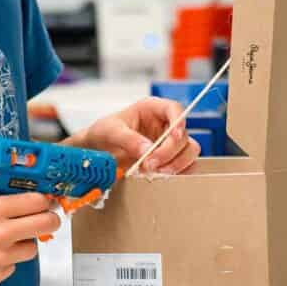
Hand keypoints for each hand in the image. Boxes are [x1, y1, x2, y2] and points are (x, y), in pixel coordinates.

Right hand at [0, 173, 59, 285]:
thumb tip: (11, 178)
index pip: (38, 202)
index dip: (45, 199)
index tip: (45, 199)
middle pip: (47, 225)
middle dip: (50, 218)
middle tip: (43, 216)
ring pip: (32, 248)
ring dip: (26, 240)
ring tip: (8, 235)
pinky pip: (13, 266)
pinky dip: (7, 258)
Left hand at [77, 98, 201, 174]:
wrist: (97, 150)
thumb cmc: (103, 133)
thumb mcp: (111, 131)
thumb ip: (129, 139)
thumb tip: (148, 151)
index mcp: (152, 109)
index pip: (174, 109)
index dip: (179, 121)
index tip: (174, 136)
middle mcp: (164, 124)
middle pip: (183, 135)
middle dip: (170, 152)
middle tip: (151, 164)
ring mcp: (168, 142)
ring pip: (189, 151)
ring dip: (177, 164)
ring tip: (157, 172)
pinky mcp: (169, 159)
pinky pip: (185, 165)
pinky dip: (178, 172)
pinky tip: (161, 176)